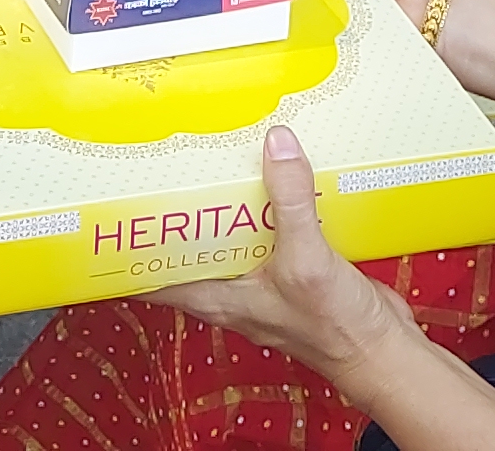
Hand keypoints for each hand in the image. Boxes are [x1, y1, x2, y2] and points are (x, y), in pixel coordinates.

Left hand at [145, 127, 425, 379]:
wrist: (381, 352)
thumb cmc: (335, 327)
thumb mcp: (306, 259)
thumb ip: (289, 201)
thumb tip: (275, 142)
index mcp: (218, 297)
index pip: (153, 277)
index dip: (130, 250)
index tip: (113, 213)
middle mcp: (232, 292)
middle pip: (191, 250)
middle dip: (179, 213)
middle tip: (164, 166)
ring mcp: (263, 283)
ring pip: (231, 240)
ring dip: (225, 208)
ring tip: (214, 161)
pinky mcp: (293, 274)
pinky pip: (269, 235)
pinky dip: (267, 210)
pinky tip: (275, 182)